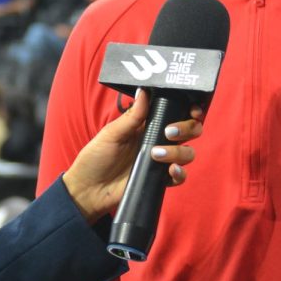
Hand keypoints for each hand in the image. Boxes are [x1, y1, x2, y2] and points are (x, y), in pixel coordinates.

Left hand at [61, 90, 202, 222]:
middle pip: (190, 131)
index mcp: (148, 125)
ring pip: (187, 153)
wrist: (88, 189)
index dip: (190, 110)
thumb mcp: (111, 133)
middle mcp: (158, 140)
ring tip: (156, 154)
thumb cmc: (96, 157)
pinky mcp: (159, 180)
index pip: (176, 113)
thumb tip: (144, 91)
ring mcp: (161, 161)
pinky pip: (179, 176)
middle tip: (169, 132)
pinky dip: (180, 174)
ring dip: (178, 152)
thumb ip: (132, 116)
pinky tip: (170, 171)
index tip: (193, 110)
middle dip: (187, 128)